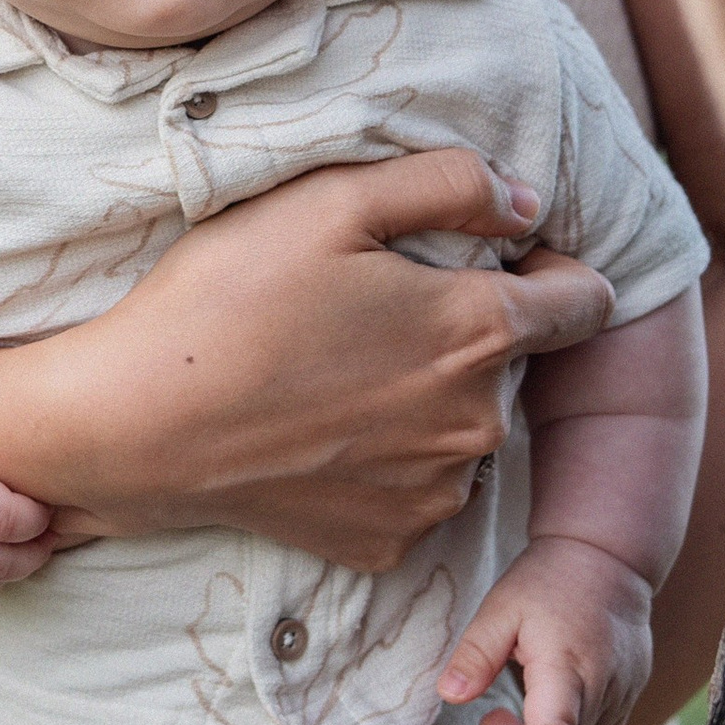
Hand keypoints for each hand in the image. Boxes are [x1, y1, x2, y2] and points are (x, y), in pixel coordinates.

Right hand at [0, 151, 614, 574]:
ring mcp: (434, 491)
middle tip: (367, 310)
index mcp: (478, 330)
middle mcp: (477, 422)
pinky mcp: (388, 541)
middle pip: (514, 362)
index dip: (550, 268)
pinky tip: (318, 432)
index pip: (588, 301)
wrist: (136, 426)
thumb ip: (449, 183)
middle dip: (464, 331)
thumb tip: (526, 202)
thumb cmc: (227, 301)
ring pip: (465, 428)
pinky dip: (384, 461)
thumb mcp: (330, 201)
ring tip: (334, 371)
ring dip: (426, 399)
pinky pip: (415, 487)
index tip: (492, 258)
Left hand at [438, 536, 656, 724]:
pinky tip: (534, 715)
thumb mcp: (501, 609)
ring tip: (496, 722)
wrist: (608, 558)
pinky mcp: (629, 694)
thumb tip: (449, 697)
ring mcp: (622, 693)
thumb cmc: (548, 581)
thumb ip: (475, 655)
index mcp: (566, 665)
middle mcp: (602, 686)